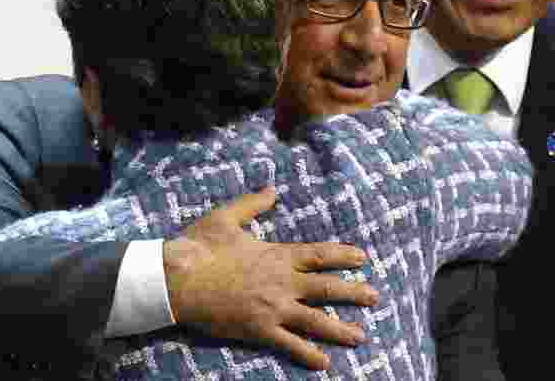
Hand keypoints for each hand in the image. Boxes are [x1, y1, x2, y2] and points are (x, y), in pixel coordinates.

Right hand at [163, 186, 377, 369]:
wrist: (179, 278)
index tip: (362, 258)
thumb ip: (254, 204)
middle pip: (327, 288)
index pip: (320, 255)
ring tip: (361, 336)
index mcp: (278, 255)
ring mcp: (273, 307)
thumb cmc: (201, 246)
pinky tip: (324, 363)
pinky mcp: (259, 328)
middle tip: (375, 298)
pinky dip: (308, 354)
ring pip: (316, 320)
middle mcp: (282, 282)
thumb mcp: (228, 217)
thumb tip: (272, 191)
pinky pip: (289, 344)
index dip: (343, 256)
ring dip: (341, 328)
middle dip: (354, 293)